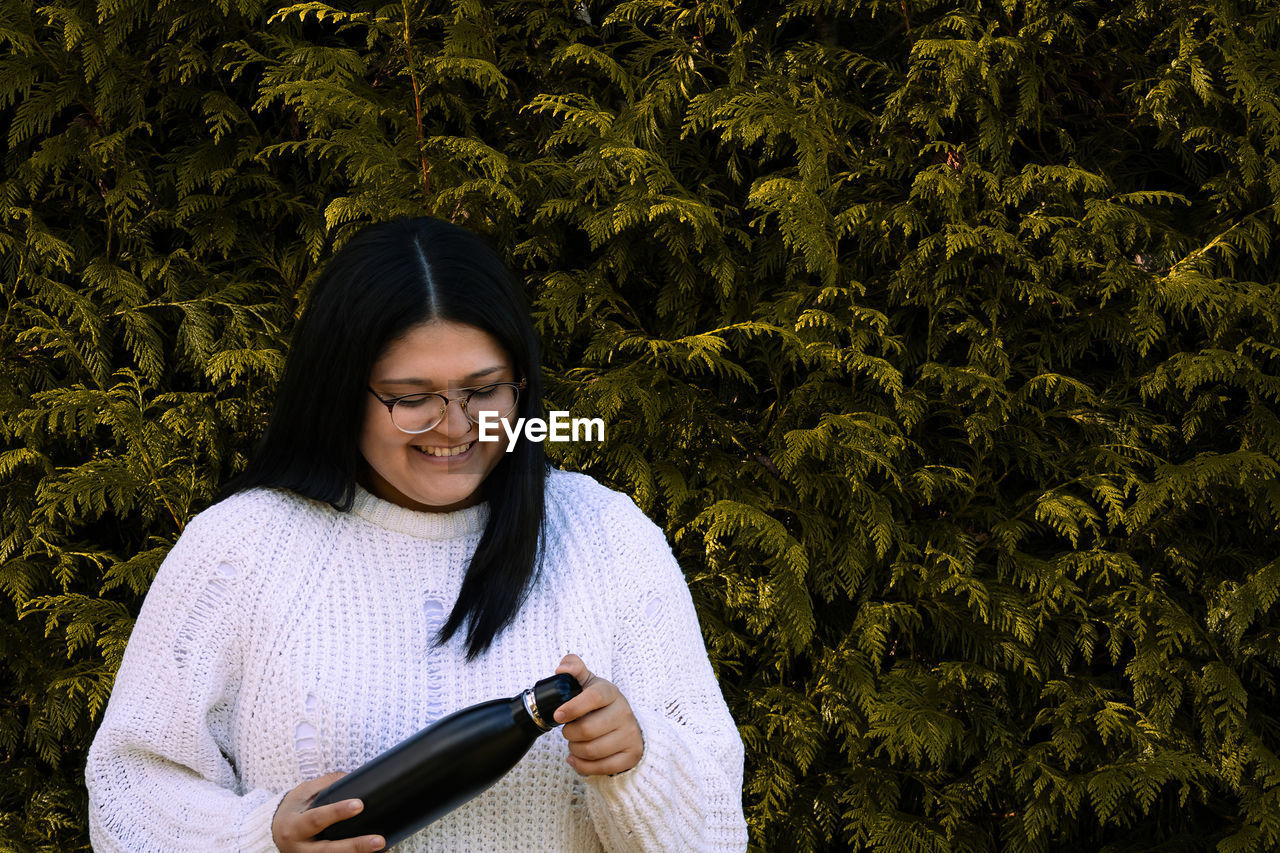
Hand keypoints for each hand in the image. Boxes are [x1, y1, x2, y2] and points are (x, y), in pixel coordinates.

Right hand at [272, 772, 385, 851]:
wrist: (274, 834)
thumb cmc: (292, 811)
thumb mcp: (303, 793)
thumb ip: (326, 784)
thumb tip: (353, 776)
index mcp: (295, 827)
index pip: (316, 819)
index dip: (337, 812)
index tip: (359, 804)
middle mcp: (301, 849)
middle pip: (329, 851)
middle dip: (355, 846)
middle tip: (379, 840)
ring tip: (384, 850)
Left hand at [554, 654, 644, 775]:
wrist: (627, 724)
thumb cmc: (601, 703)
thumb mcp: (589, 683)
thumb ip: (574, 668)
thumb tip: (561, 668)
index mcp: (611, 693)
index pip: (594, 697)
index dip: (573, 707)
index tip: (558, 715)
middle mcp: (624, 713)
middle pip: (588, 729)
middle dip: (569, 733)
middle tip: (568, 730)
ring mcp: (630, 735)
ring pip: (592, 750)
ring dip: (575, 749)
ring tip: (574, 742)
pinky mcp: (631, 756)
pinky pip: (602, 768)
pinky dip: (583, 765)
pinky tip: (577, 757)